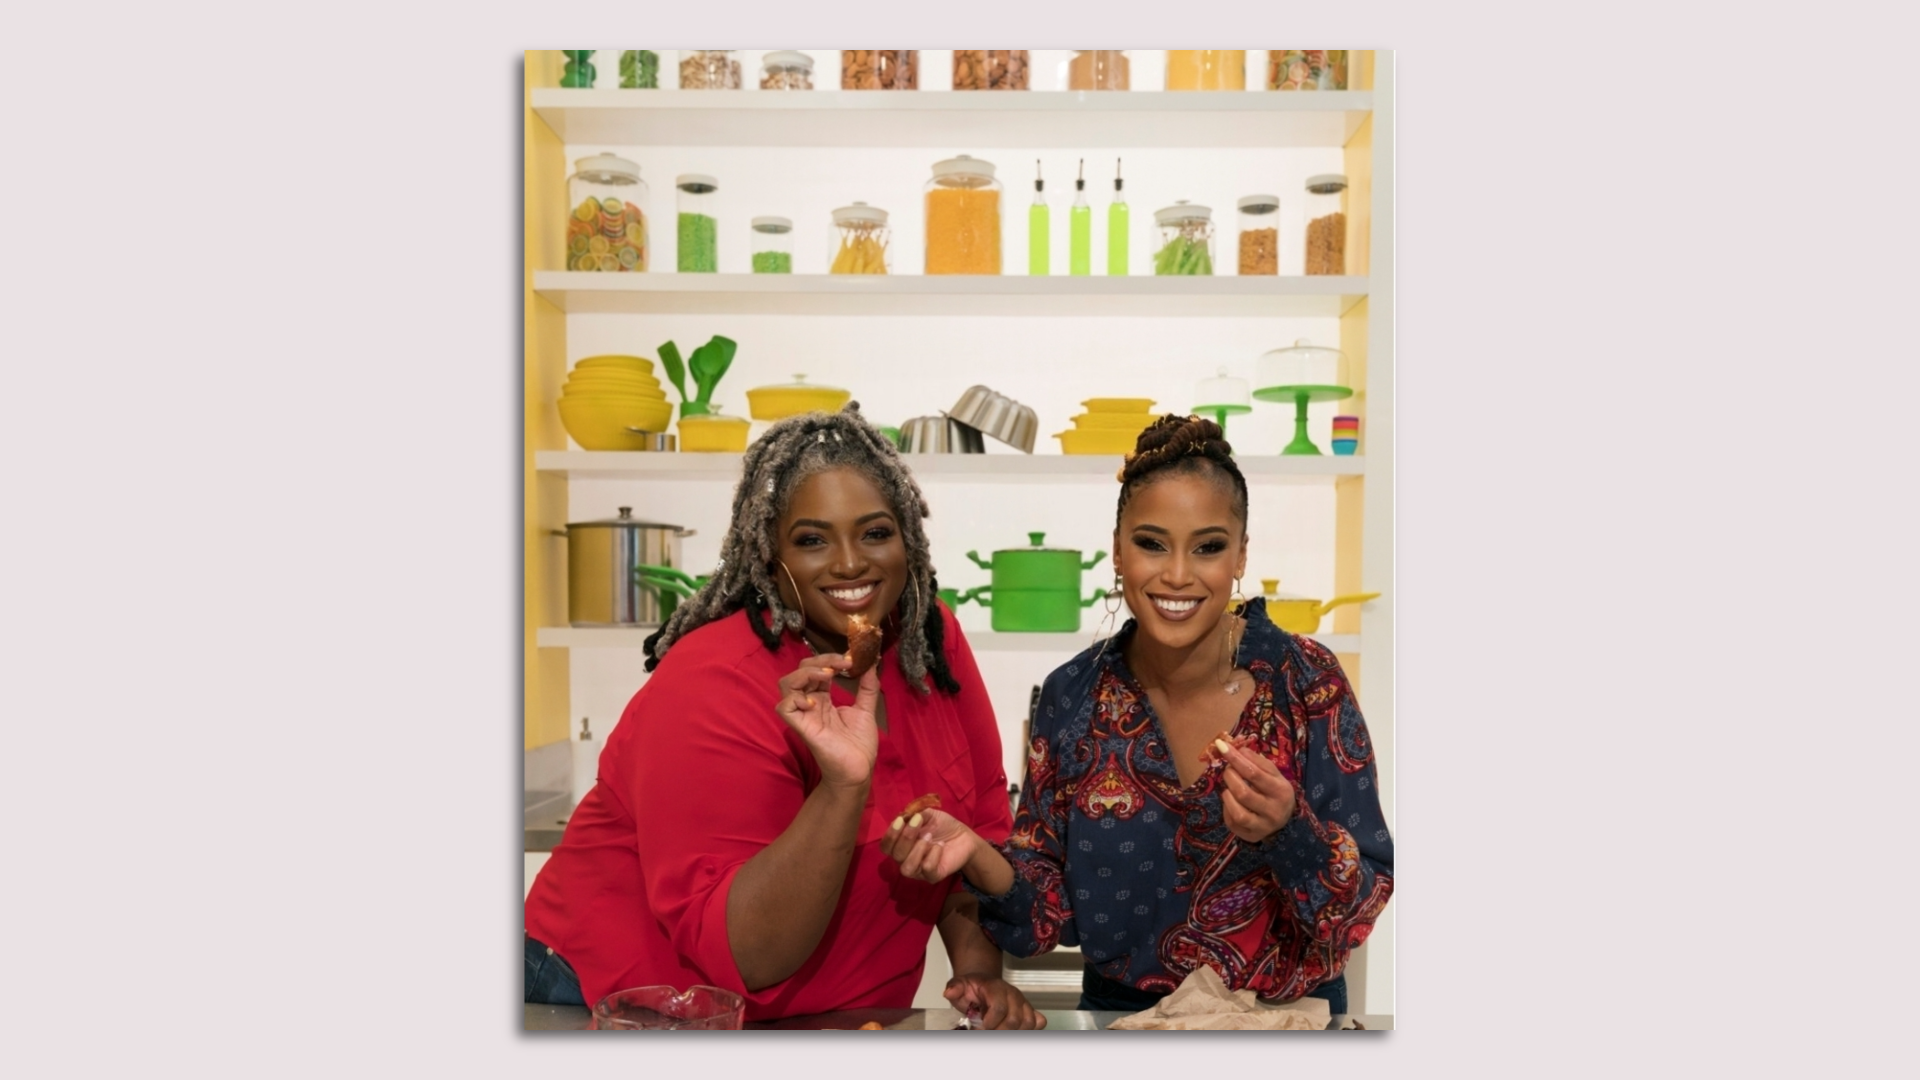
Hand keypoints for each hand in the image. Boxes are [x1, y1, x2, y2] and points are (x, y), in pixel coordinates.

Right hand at [772, 655, 879, 789]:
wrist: (859, 770)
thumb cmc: (859, 744)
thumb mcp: (866, 709)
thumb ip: (867, 687)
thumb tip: (871, 663)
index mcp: (823, 698)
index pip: (816, 669)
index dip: (830, 659)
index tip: (852, 658)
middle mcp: (810, 703)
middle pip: (800, 671)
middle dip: (819, 660)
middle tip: (842, 664)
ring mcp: (804, 715)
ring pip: (787, 684)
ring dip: (806, 673)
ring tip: (828, 675)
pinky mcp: (801, 728)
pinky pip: (784, 708)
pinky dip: (795, 699)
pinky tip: (814, 701)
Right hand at [881, 808, 978, 882]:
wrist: (963, 836)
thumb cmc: (942, 825)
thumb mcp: (927, 814)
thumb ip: (914, 814)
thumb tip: (903, 816)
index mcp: (901, 845)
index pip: (885, 847)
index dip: (890, 835)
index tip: (901, 820)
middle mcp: (906, 860)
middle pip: (896, 855)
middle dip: (906, 837)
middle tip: (919, 823)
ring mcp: (919, 870)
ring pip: (907, 869)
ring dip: (917, 850)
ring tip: (929, 837)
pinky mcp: (933, 876)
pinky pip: (927, 869)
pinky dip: (933, 855)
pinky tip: (940, 846)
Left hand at [945, 973, 1046, 1029]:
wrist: (982, 982)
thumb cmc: (972, 987)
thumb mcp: (960, 985)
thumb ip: (955, 988)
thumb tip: (950, 992)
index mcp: (996, 988)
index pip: (999, 1008)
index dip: (990, 1023)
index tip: (979, 1029)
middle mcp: (1013, 995)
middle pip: (1014, 1020)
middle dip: (999, 1032)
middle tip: (987, 1034)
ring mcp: (1022, 1003)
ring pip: (1028, 1023)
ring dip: (1013, 1033)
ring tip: (998, 1033)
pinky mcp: (1028, 1010)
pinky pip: (1038, 1022)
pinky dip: (1030, 1030)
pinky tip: (1015, 1033)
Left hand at [1219, 743, 1295, 843]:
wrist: (1285, 819)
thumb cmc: (1275, 791)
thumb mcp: (1273, 774)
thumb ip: (1256, 761)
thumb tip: (1237, 749)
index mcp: (1281, 791)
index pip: (1254, 773)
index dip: (1235, 759)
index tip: (1221, 747)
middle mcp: (1274, 811)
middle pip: (1243, 793)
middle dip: (1230, 777)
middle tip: (1228, 770)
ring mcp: (1263, 827)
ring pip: (1237, 812)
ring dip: (1227, 795)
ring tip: (1229, 788)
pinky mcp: (1251, 836)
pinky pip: (1232, 822)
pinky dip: (1227, 808)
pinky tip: (1231, 802)